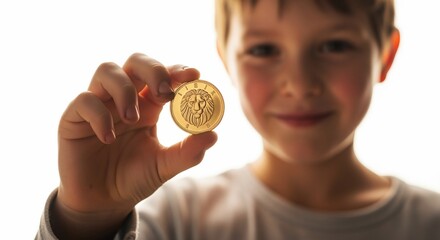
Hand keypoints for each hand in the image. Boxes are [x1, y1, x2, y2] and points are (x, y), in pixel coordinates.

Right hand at [53, 53, 216, 238]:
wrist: (103, 203)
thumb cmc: (134, 179)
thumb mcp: (164, 166)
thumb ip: (187, 153)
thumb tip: (213, 135)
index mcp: (149, 105)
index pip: (163, 76)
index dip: (177, 70)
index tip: (194, 74)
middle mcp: (124, 99)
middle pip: (136, 62)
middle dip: (153, 70)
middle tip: (165, 94)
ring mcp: (99, 105)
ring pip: (106, 70)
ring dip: (124, 89)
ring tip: (133, 118)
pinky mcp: (74, 118)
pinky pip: (84, 101)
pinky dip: (99, 115)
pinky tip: (109, 138)